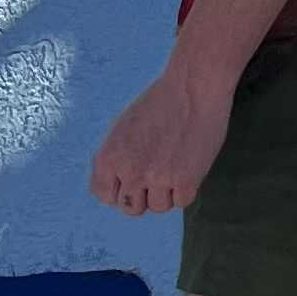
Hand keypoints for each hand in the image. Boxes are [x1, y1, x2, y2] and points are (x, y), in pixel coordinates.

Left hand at [91, 61, 232, 216]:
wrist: (192, 87)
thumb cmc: (159, 103)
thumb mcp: (121, 129)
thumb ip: (115, 160)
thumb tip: (117, 189)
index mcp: (107, 158)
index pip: (104, 196)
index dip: (121, 189)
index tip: (135, 178)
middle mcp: (128, 171)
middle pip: (130, 208)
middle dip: (144, 195)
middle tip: (158, 173)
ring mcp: (156, 178)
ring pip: (158, 207)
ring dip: (167, 192)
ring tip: (176, 165)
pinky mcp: (185, 180)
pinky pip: (182, 201)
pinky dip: (187, 188)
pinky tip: (190, 164)